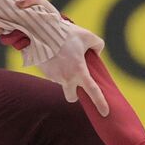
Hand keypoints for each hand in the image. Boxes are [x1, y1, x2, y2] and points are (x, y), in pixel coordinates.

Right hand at [0, 0, 108, 115]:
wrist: (40, 32)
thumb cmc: (65, 34)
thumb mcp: (86, 35)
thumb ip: (97, 44)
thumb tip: (97, 53)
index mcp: (79, 71)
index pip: (93, 92)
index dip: (100, 103)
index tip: (105, 113)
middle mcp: (66, 78)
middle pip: (72, 97)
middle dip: (74, 95)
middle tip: (77, 83)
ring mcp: (54, 77)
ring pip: (61, 83)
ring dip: (64, 76)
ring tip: (64, 59)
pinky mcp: (44, 73)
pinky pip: (53, 75)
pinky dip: (56, 69)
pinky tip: (55, 57)